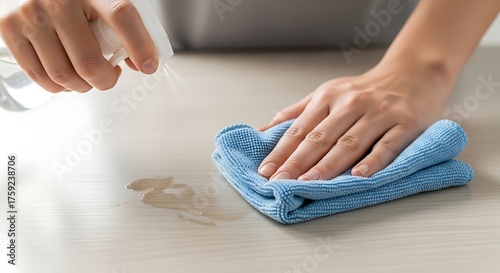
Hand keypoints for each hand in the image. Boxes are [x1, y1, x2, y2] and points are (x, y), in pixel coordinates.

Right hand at [0, 0, 157, 92]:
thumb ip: (119, 22)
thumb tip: (140, 61)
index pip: (122, 16)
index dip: (140, 46)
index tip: (149, 66)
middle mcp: (58, 0)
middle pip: (90, 62)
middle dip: (106, 80)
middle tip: (110, 76)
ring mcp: (30, 15)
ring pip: (64, 75)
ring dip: (83, 86)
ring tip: (88, 76)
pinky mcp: (7, 29)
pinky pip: (39, 75)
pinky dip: (58, 86)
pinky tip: (67, 77)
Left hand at [257, 62, 451, 180]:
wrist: (413, 73)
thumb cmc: (364, 91)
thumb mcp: (327, 94)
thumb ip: (297, 113)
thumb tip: (262, 131)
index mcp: (328, 97)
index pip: (300, 129)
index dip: (281, 151)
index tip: (266, 171)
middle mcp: (352, 103)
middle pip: (321, 137)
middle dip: (297, 162)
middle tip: (280, 182)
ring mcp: (379, 113)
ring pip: (350, 143)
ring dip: (327, 165)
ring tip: (308, 184)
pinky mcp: (406, 123)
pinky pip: (387, 144)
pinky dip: (374, 160)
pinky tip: (359, 175)